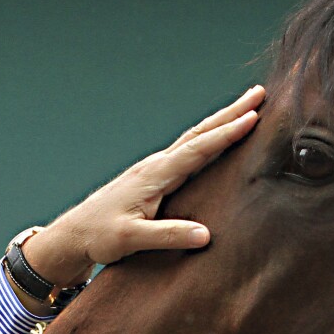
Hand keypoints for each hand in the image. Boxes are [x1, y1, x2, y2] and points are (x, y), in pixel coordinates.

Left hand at [22, 85, 264, 285]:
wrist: (74, 234)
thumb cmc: (99, 236)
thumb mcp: (131, 239)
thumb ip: (168, 236)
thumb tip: (206, 235)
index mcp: (154, 175)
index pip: (197, 149)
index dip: (226, 134)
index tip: (253, 117)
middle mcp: (156, 165)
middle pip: (200, 133)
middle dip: (230, 113)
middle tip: (259, 94)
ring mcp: (154, 169)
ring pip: (195, 139)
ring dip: (222, 123)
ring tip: (247, 109)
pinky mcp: (154, 177)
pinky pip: (188, 151)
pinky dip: (208, 139)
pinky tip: (218, 139)